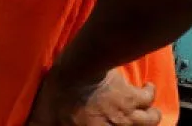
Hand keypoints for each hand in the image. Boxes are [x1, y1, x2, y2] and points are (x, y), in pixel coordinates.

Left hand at [27, 68, 160, 125]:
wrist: (78, 71)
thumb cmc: (58, 92)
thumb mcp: (45, 112)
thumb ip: (40, 122)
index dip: (108, 124)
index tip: (106, 122)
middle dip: (137, 124)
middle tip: (135, 118)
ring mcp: (126, 115)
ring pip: (150, 119)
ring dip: (151, 115)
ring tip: (150, 110)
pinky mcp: (132, 96)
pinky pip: (147, 97)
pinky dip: (149, 92)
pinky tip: (148, 86)